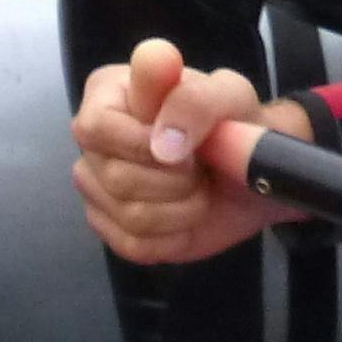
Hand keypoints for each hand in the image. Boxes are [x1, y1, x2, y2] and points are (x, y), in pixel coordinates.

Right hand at [70, 36, 307, 263]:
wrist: (248, 170)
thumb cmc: (231, 121)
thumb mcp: (228, 95)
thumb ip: (194, 101)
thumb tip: (162, 142)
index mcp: (106, 94)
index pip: (95, 128)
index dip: (142, 144)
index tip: (186, 147)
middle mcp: (93, 142)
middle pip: (115, 178)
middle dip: (176, 181)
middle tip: (201, 168)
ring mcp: (97, 188)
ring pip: (129, 216)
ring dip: (182, 210)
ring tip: (199, 189)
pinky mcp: (112, 228)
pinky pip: (135, 246)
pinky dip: (175, 238)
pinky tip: (187, 216)